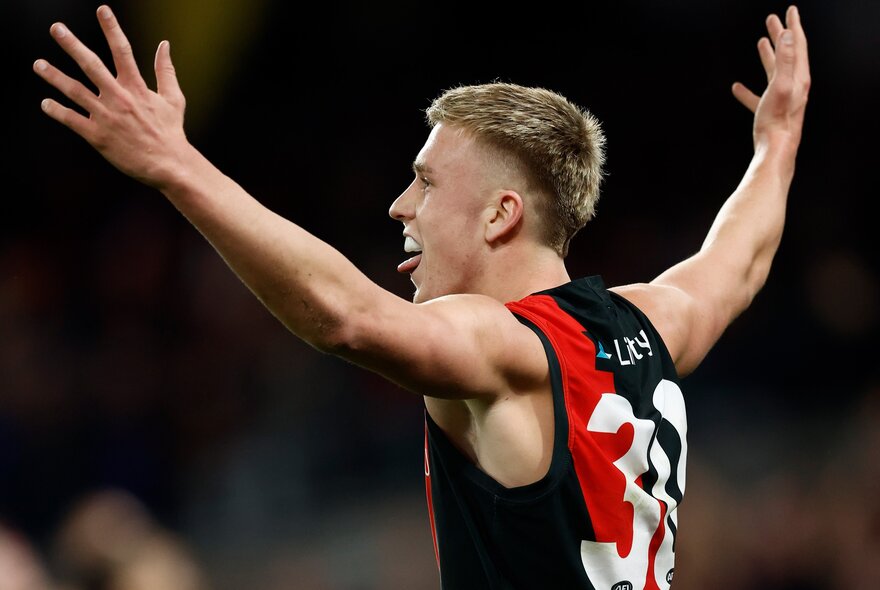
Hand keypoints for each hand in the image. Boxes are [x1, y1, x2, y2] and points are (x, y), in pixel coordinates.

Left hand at [33, 5, 187, 188]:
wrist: (169, 165)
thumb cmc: (171, 132)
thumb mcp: (174, 99)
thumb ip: (166, 70)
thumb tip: (164, 44)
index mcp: (137, 88)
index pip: (122, 51)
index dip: (112, 29)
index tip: (102, 10)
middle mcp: (119, 98)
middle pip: (92, 65)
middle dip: (72, 45)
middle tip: (57, 28)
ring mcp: (106, 117)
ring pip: (75, 92)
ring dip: (55, 77)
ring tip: (38, 64)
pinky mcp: (98, 136)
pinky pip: (72, 120)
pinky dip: (57, 112)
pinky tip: (45, 104)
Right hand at [732, 5, 810, 150]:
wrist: (776, 149)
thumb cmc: (778, 121)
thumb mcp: (783, 86)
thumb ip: (787, 60)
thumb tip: (787, 35)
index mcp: (798, 77)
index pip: (797, 45)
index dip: (793, 26)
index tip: (789, 11)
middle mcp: (793, 86)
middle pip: (787, 54)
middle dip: (780, 35)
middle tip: (772, 19)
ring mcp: (782, 99)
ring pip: (774, 71)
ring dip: (768, 55)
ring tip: (761, 43)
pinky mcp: (770, 112)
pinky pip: (758, 95)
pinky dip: (748, 89)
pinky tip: (737, 88)